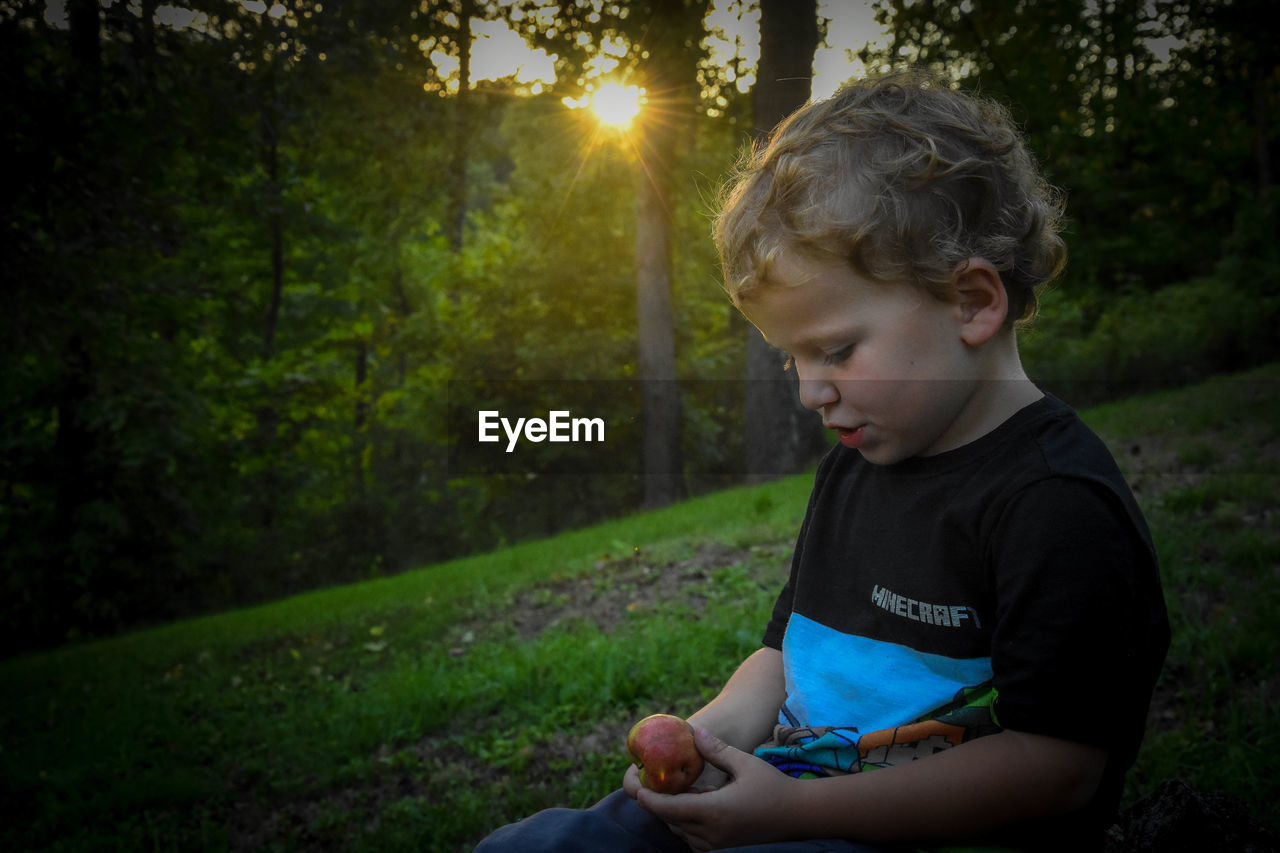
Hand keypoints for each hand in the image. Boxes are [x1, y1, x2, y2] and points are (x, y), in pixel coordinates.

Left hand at [635, 727, 798, 851]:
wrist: (799, 816)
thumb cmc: (773, 787)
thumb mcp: (745, 764)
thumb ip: (717, 751)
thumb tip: (696, 733)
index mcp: (713, 812)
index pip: (667, 809)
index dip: (647, 797)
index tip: (636, 784)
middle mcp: (711, 833)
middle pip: (670, 820)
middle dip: (656, 802)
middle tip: (647, 780)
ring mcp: (717, 844)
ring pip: (680, 830)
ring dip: (672, 812)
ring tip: (671, 787)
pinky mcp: (722, 847)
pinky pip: (693, 837)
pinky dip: (686, 821)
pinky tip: (694, 801)